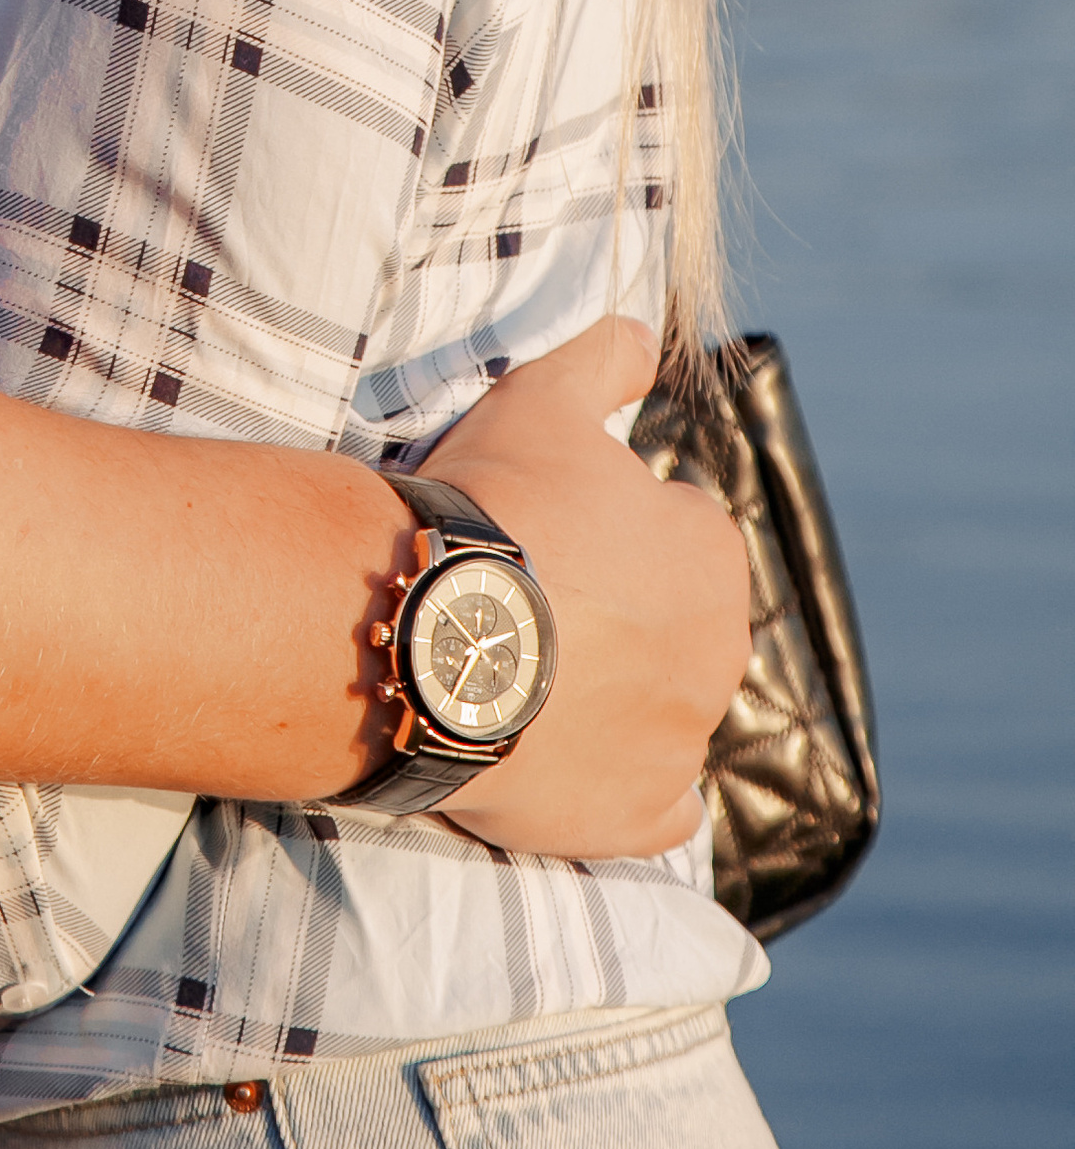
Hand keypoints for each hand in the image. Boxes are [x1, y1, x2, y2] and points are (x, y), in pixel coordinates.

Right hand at [423, 316, 749, 859]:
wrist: (428, 635)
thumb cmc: (492, 509)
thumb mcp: (540, 401)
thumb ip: (604, 360)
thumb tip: (646, 332)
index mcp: (711, 554)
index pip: (674, 533)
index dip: (605, 530)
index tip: (547, 533)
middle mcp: (720, 651)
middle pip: (670, 626)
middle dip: (618, 616)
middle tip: (529, 603)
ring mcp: (681, 740)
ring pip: (663, 712)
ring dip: (615, 698)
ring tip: (525, 679)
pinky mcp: (637, 816)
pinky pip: (659, 808)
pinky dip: (628, 791)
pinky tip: (574, 764)